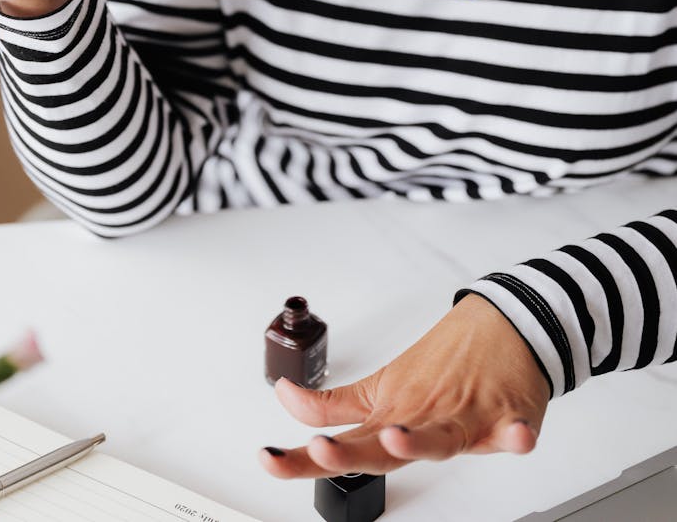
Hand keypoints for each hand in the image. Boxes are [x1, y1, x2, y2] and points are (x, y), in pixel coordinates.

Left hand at [260, 293, 549, 477]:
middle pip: (384, 444)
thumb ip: (333, 405)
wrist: (502, 324)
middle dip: (352, 451)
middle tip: (321, 448)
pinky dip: (515, 436)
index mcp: (392, 413)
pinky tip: (516, 436)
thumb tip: (284, 399)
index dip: (305, 458)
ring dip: (418, 439)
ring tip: (394, 436)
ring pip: (441, 439)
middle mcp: (423, 418)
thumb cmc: (442, 363)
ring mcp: (463, 417)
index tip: (269, 459)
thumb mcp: (382, 386)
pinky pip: (513, 431)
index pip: (342, 443)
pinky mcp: (505, 417)